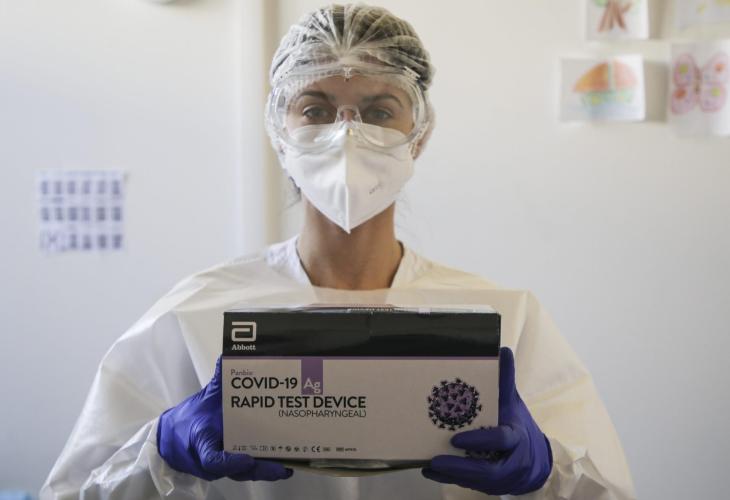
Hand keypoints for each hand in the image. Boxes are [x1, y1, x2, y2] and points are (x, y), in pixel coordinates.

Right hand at [157, 357, 292, 481]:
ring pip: (244, 474)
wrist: (171, 439)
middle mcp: (213, 460)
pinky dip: (263, 469)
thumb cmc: (189, 418)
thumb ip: (219, 380)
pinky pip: (246, 471)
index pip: (213, 459)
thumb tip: (228, 356)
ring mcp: (221, 467)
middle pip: (237, 471)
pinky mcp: (228, 467)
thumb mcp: (204, 397)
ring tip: (286, 467)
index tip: (247, 459)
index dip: (229, 463)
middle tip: (281, 466)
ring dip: (265, 471)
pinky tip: (281, 466)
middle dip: (260, 469)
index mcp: (203, 442)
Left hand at [422, 347, 551, 494]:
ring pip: (477, 481)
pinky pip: (470, 485)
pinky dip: (449, 479)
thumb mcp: (513, 402)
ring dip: (452, 475)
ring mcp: (503, 478)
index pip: (502, 440)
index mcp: (518, 437)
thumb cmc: (519, 425)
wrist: (536, 460)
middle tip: (436, 459)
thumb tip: (503, 350)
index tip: (456, 438)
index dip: (480, 439)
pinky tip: (429, 470)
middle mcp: (512, 462)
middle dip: (461, 467)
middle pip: (489, 470)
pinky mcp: (491, 487)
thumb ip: (505, 381)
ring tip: (429, 465)